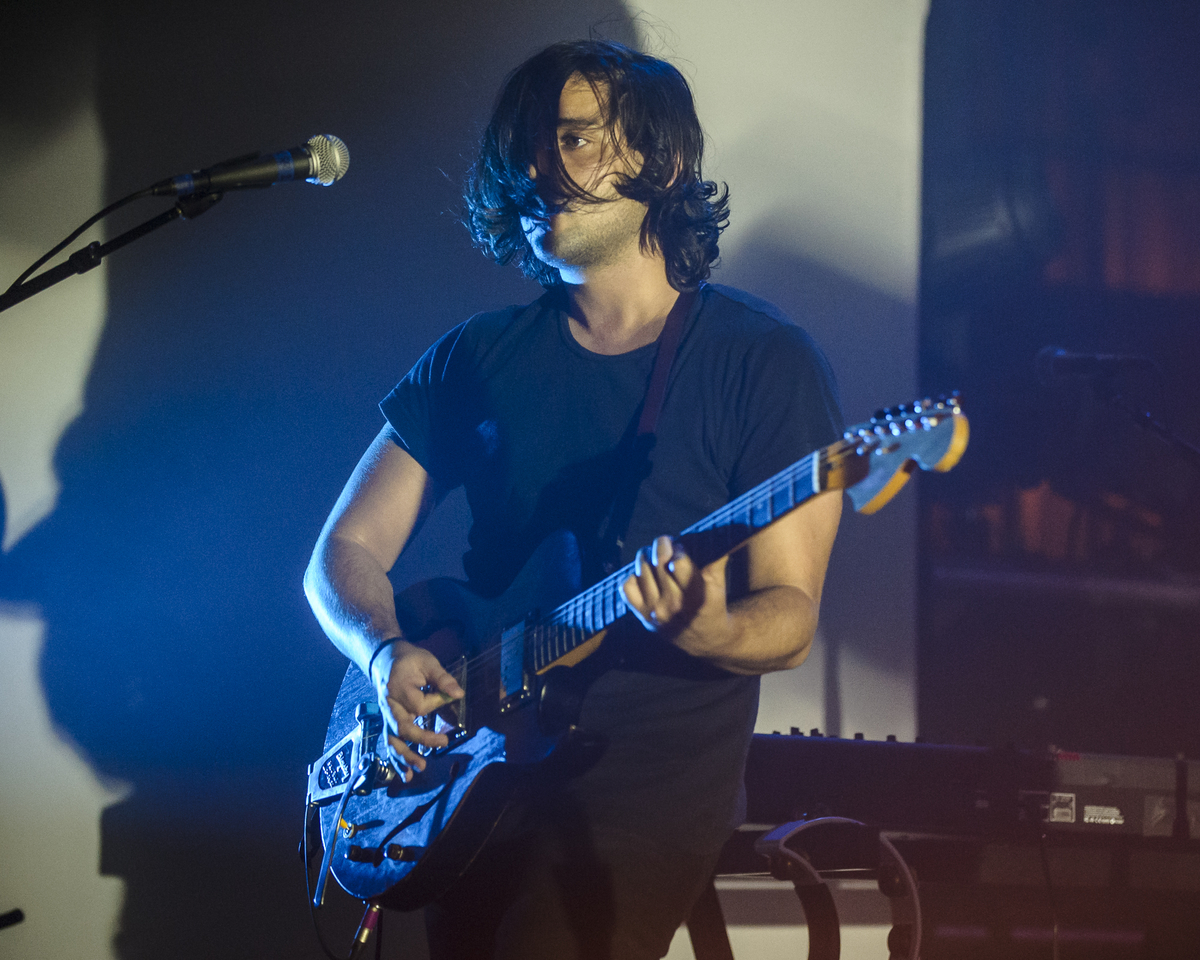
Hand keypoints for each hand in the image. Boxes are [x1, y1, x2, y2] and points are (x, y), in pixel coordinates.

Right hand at [370, 639, 463, 777]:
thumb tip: (459, 694)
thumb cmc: (409, 660)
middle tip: (444, 743)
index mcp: (398, 688)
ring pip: (392, 740)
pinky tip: (405, 775)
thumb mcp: (427, 662)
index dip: (436, 702)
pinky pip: (390, 742)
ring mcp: (386, 716)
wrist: (383, 659)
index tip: (450, 695)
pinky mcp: (388, 722)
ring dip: (405, 757)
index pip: (419, 705)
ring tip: (420, 769)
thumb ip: (442, 678)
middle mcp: (389, 705)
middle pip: (402, 728)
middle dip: (421, 740)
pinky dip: (396, 760)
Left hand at [621, 536, 731, 657]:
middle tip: (667, 543)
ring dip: (648, 555)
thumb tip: (711, 527)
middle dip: (662, 545)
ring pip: (641, 568)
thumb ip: (715, 555)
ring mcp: (655, 612)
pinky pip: (627, 585)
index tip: (680, 547)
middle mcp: (673, 606)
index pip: (677, 563)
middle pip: (658, 562)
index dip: (677, 549)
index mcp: (696, 597)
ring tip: (656, 556)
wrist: (706, 639)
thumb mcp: (718, 580)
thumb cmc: (713, 602)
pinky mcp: (642, 616)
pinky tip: (646, 574)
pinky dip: (634, 575)